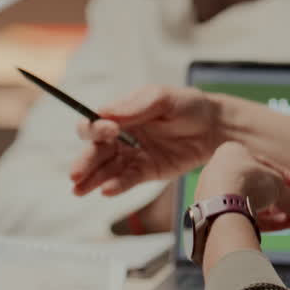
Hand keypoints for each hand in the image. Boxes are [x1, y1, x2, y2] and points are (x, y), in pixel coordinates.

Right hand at [70, 85, 221, 196]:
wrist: (215, 128)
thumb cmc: (188, 106)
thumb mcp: (164, 98)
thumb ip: (137, 106)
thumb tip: (106, 113)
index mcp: (122, 114)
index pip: (97, 123)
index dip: (96, 128)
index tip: (109, 130)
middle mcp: (122, 136)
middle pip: (96, 150)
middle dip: (85, 161)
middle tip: (75, 173)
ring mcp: (133, 155)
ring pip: (107, 168)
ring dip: (92, 179)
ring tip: (78, 190)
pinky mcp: (146, 172)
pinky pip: (127, 180)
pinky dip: (117, 185)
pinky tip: (106, 191)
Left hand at [196, 142, 289, 231]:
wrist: (220, 204)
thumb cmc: (247, 181)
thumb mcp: (277, 185)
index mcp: (232, 153)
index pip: (264, 165)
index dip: (287, 177)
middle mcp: (220, 172)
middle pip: (258, 187)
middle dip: (282, 200)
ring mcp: (215, 194)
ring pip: (250, 203)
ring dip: (276, 213)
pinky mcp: (215, 215)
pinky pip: (242, 217)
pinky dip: (264, 221)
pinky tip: (284, 225)